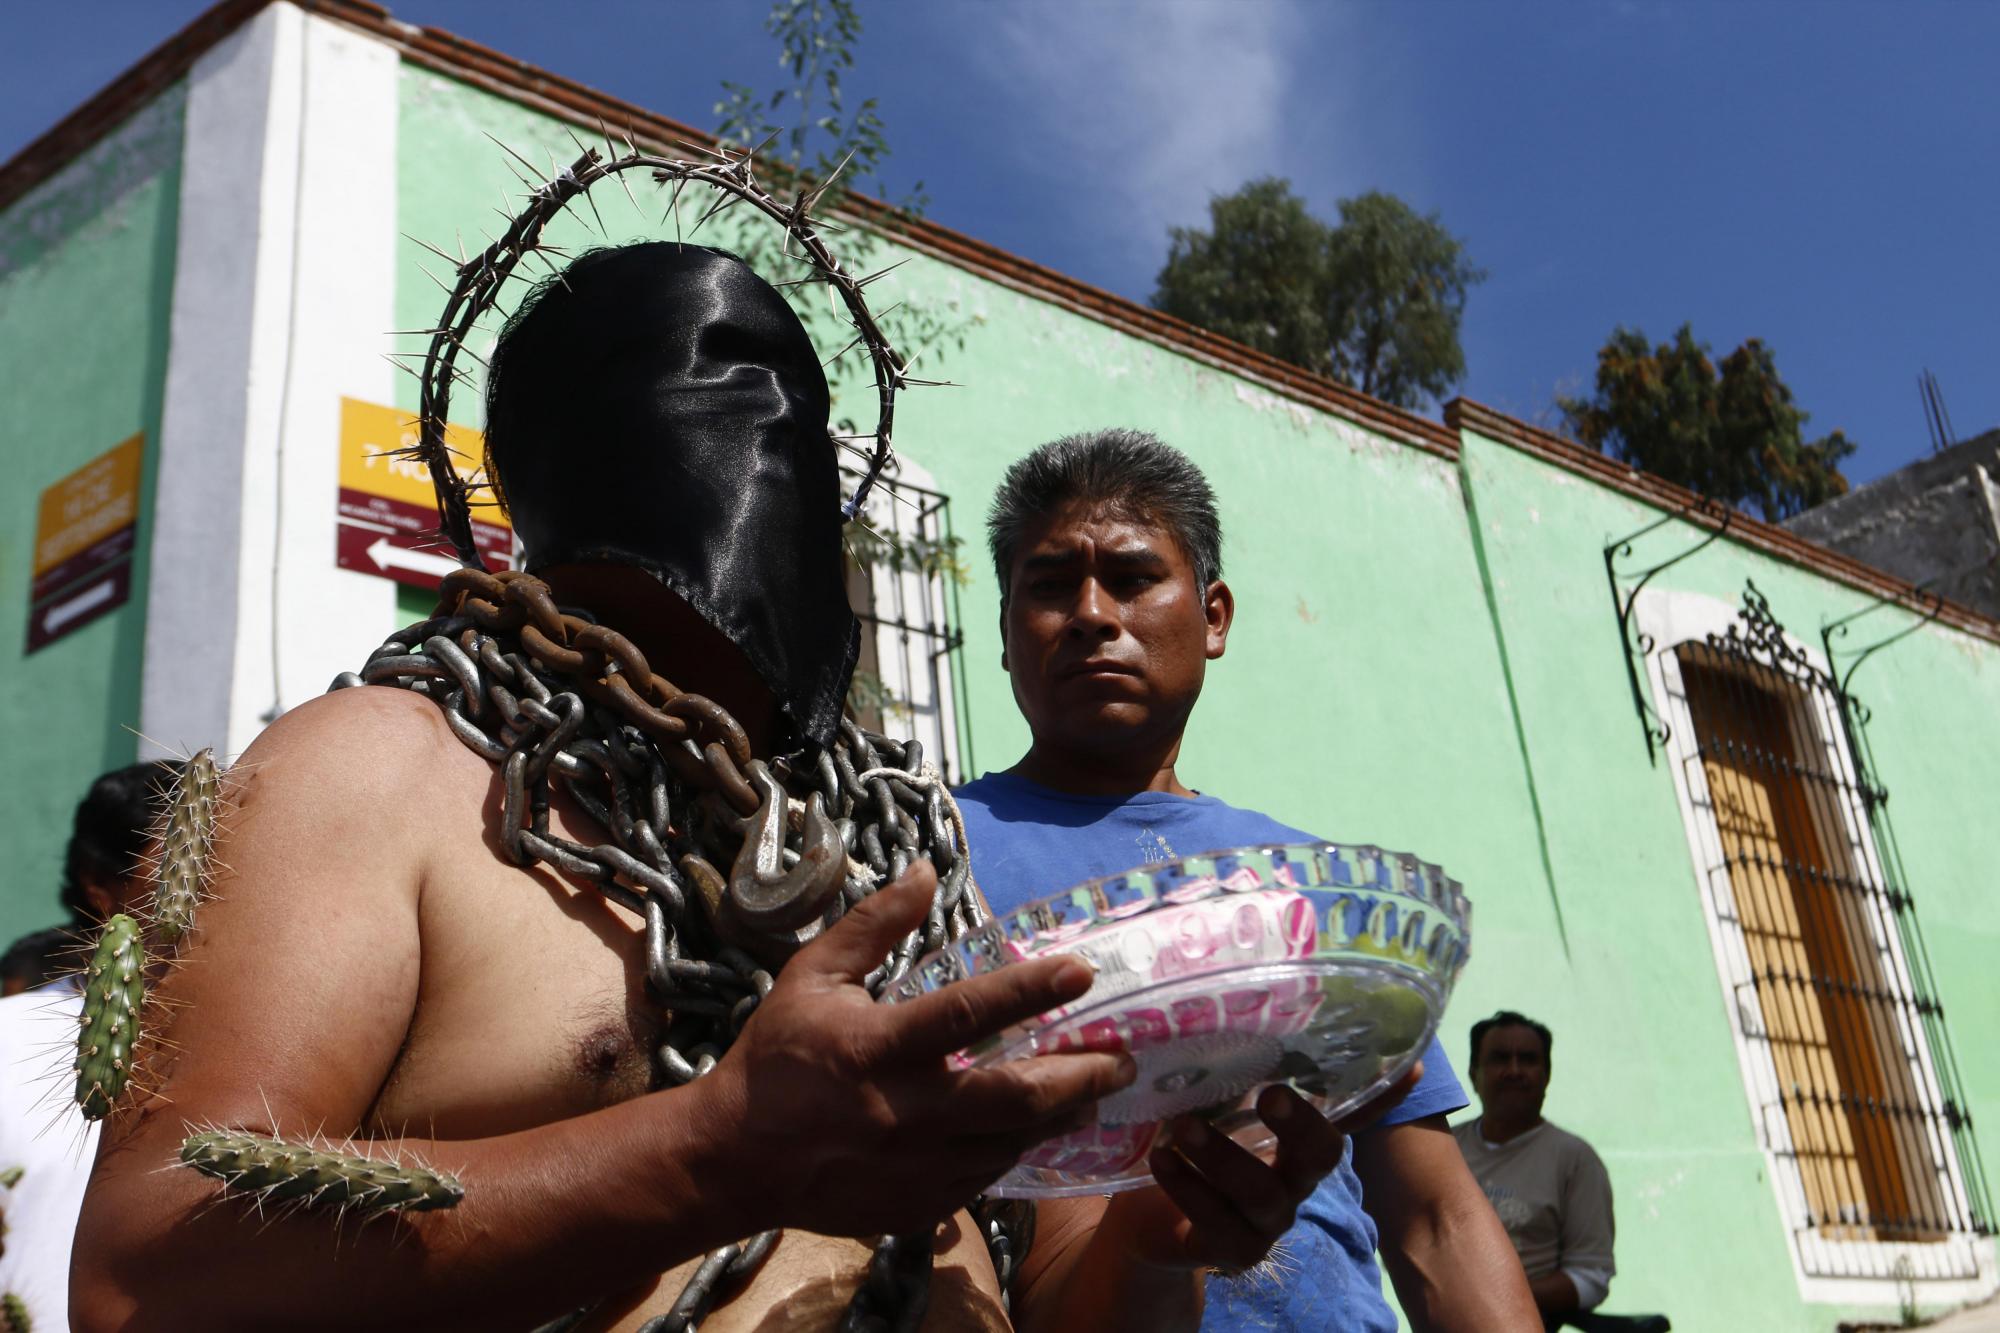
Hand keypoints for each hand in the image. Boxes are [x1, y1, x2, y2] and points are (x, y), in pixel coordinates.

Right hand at [704, 861, 1136, 1237]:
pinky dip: (1015, 1148)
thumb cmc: (776, 1057)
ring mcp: (913, 1167)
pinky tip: (1034, 1128)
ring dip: (1060, 1116)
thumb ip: (874, 925)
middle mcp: (904, 1112)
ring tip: (1096, 1091)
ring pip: (1011, 1143)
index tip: (1081, 971)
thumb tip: (928, 870)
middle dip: (1081, 1077)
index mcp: (876, 1047)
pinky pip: (984, 1177)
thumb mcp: (812, 977)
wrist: (734, 1158)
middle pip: (1014, 1097)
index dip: (1030, 990)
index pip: (967, 1013)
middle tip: (1125, 1058)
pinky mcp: (916, 1205)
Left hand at [1102, 1063, 1423, 1275]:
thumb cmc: (1180, 1139)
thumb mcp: (1198, 1098)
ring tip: (1182, 1128)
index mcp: (1294, 1137)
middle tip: (1269, 1093)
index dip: (1382, 1095)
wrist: (1143, 1213)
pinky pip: (1221, 1225)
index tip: (1411, 1065)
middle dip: (1301, 1123)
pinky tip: (1162, 1160)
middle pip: (1321, 1155)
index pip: (1348, 1112)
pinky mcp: (1234, 1250)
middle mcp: (1293, 1177)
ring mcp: (1268, 1218)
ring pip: (1264, 1194)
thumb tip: (1209, 1007)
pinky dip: (1189, 1189)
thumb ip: (1214, 1065)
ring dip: (1223, 1157)